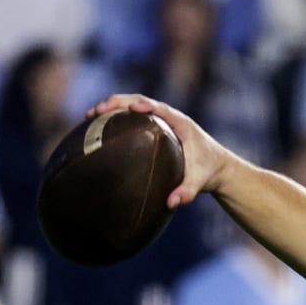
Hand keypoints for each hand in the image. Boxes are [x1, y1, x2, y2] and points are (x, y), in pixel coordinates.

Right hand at [87, 94, 231, 208]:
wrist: (216, 166)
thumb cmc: (207, 171)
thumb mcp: (199, 182)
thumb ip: (187, 192)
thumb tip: (171, 202)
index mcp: (182, 124)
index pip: (162, 109)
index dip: (145, 105)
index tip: (130, 108)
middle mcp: (170, 118)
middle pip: (142, 101)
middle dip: (119, 103)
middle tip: (97, 111)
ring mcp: (160, 120)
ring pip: (133, 105)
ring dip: (113, 107)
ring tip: (90, 116)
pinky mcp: (153, 127)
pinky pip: (133, 117)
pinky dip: (116, 117)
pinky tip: (96, 128)